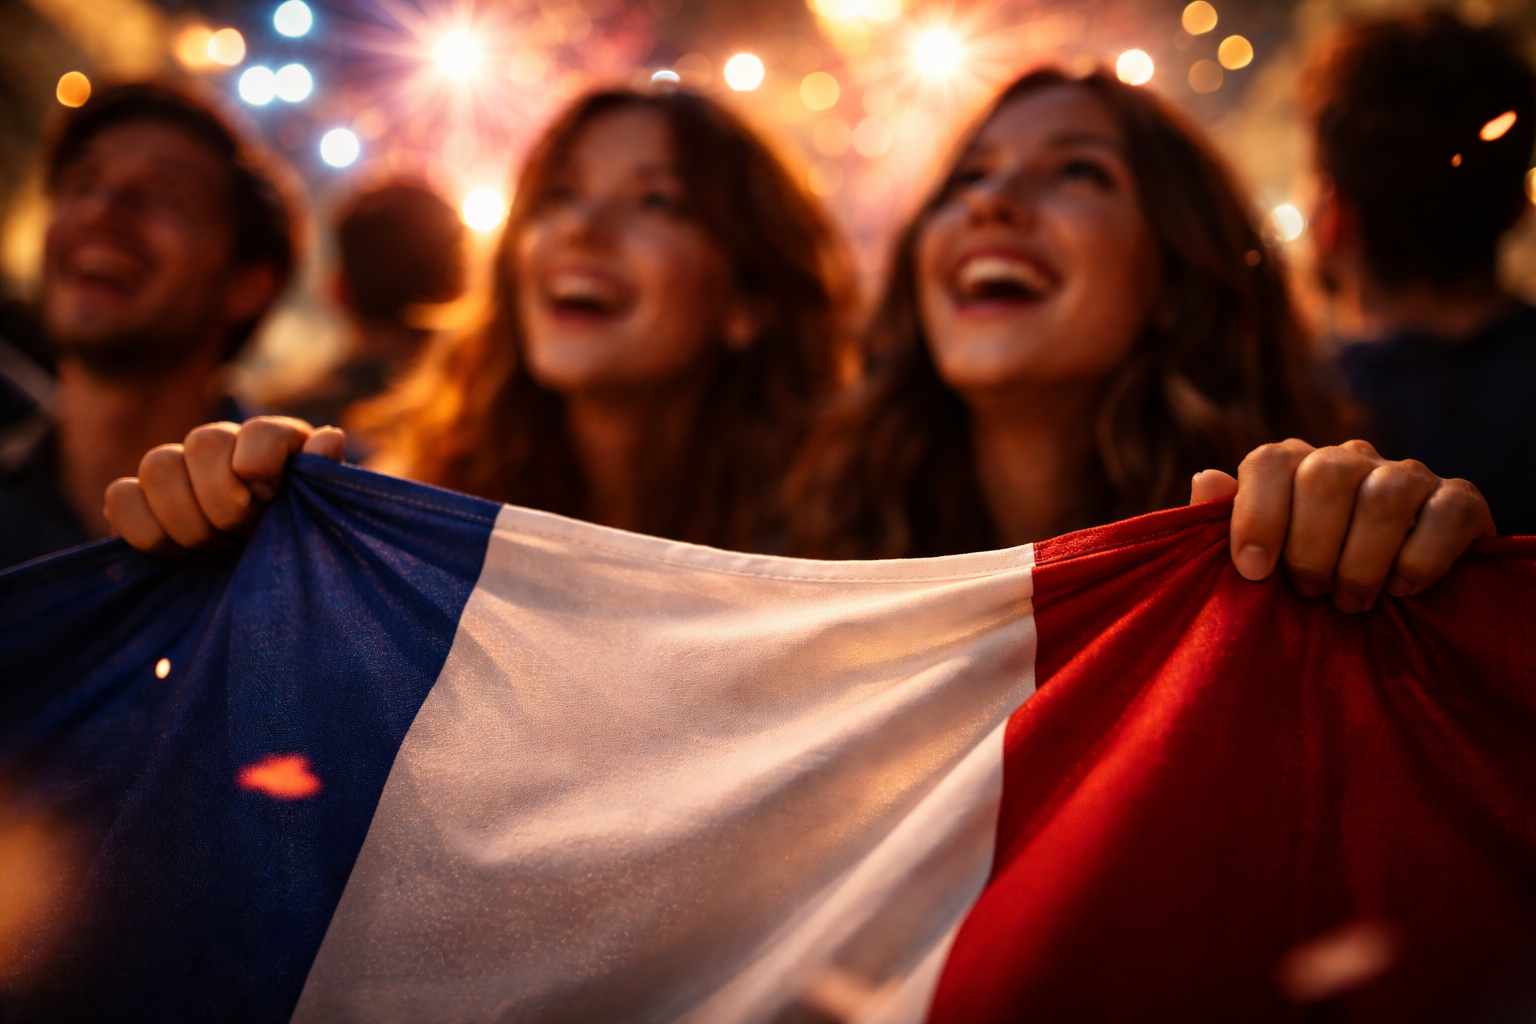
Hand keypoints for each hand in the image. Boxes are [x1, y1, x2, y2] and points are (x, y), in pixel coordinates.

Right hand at [104, 417, 345, 553]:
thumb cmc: (297, 545)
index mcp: (274, 444)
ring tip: (212, 546)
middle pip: (204, 441)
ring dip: (186, 517)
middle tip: (239, 533)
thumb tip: (330, 439)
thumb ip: (323, 477)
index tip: (267, 499)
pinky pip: (119, 496)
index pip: (261, 431)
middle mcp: (223, 447)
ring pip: (157, 464)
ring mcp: (177, 470)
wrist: (257, 586)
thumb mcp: (320, 516)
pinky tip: (176, 553)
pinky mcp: (138, 502)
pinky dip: (144, 528)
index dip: (260, 465)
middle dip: (224, 500)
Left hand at [1190, 439, 1493, 612]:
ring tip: (1349, 603)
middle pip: (1326, 477)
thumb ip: (1222, 524)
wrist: (1389, 608)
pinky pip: (1446, 514)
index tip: (1252, 572)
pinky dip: (1419, 561)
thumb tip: (1206, 480)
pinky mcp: (1460, 500)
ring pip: (1384, 497)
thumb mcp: (1256, 562)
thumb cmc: (1304, 581)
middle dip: (1311, 548)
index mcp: (1295, 465)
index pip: (1269, 462)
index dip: (1256, 516)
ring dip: (1361, 563)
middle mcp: (1351, 459)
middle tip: (1310, 592)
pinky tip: (1401, 590)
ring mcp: (1408, 475)